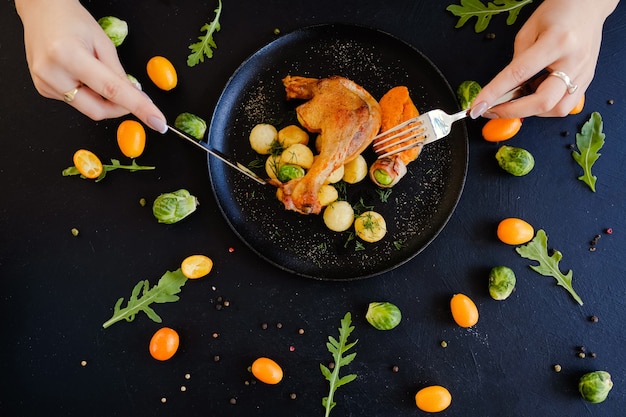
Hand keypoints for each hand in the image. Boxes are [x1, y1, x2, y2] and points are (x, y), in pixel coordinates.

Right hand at [16, 0, 167, 132]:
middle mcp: (52, 73)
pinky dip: (87, 94)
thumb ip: (119, 74)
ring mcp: (45, 83)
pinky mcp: (43, 89)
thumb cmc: (72, 20)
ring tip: (95, 72)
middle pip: (98, 110)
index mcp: (69, 55)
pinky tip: (81, 75)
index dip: (138, 107)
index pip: (112, 90)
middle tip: (131, 93)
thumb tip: (136, 98)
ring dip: (101, 98)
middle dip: (119, 107)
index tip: (157, 121)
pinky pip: (75, 102)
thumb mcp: (103, 43)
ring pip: (88, 108)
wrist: (42, 11)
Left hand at [470, 0, 619, 118]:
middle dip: (513, 111)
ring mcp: (584, 72)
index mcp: (557, 42)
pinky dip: (546, 107)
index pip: (519, 74)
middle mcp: (574, 60)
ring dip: (532, 111)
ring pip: (558, 109)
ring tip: (519, 99)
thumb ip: (516, 62)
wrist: (588, 6)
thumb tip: (503, 90)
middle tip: (493, 110)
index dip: (494, 93)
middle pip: (544, 101)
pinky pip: (566, 105)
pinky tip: (536, 95)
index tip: (478, 107)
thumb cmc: (557, 12)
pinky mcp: (588, 80)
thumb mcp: (529, 31)